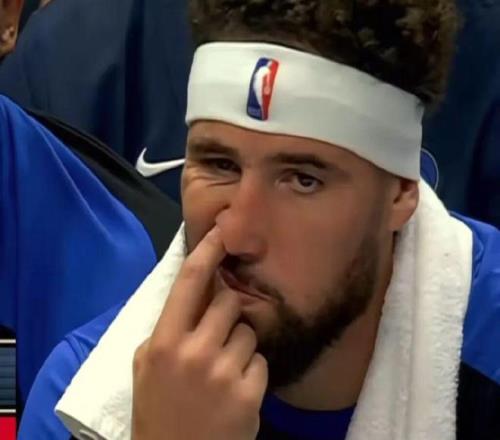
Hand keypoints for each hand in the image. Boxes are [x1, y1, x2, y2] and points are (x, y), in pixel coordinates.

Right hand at [132, 226, 267, 439]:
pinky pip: (260, 361)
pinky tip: (235, 392)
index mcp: (162, 342)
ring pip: (247, 331)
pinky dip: (251, 372)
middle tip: (216, 339)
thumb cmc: (158, 410)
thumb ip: (166, 327)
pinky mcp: (249, 394)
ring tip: (223, 372)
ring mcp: (222, 373)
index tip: (223, 229)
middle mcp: (193, 352)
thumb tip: (195, 289)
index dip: (208, 250)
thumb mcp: (146, 366)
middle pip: (229, 302)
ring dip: (239, 346)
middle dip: (227, 314)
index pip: (189, 281)